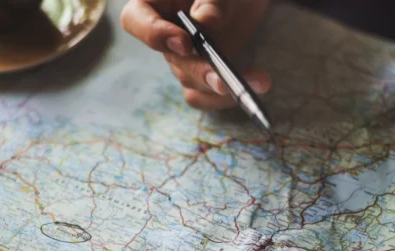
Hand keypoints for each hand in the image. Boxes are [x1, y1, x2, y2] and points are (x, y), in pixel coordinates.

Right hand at [121, 0, 270, 109]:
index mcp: (153, 4)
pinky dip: (229, 97)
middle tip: (223, 79)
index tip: (184, 42)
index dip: (154, 34)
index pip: (135, 20)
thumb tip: (207, 20)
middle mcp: (163, 34)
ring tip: (259, 81)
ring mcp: (181, 59)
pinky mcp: (199, 75)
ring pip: (191, 82)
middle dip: (200, 71)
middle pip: (173, 60)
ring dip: (222, 88)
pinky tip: (256, 86)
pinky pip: (205, 96)